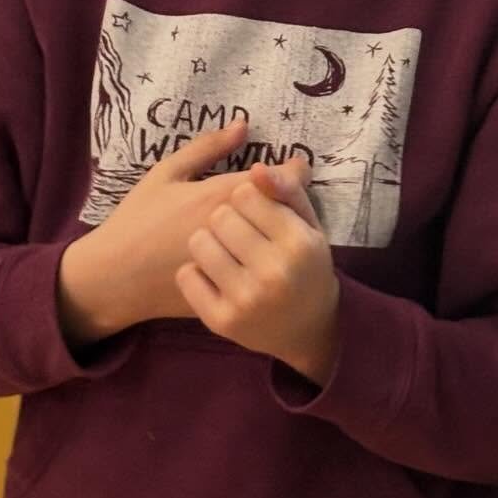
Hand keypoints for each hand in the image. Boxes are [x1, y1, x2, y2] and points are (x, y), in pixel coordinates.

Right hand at [57, 124, 313, 342]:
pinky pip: (260, 268)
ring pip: (276, 241)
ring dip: (283, 228)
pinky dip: (266, 256)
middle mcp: (235, 230)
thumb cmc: (137, 219)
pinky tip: (260, 250)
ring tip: (279, 220)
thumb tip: (244, 125)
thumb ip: (207, 148)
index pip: (278, 179)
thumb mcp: (166, 174)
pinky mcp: (230, 289)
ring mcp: (235, 263)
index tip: (298, 165)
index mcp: (221, 195)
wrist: (114, 279)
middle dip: (290, 198)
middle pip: (284, 210)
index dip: (294, 171)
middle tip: (291, 190)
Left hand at [177, 174, 339, 383]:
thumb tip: (257, 168)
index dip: (246, 196)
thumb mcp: (310, 224)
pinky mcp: (221, 321)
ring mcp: (246, 299)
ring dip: (208, 241)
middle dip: (226, 218)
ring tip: (224, 252)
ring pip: (199, 241)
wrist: (307, 329)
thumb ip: (287, 190)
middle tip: (238, 234)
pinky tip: (212, 277)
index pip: (246, 192)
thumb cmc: (307, 266)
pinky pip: (187, 275)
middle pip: (220, 215)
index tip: (254, 210)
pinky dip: (195, 272)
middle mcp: (273, 271)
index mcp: (298, 242)